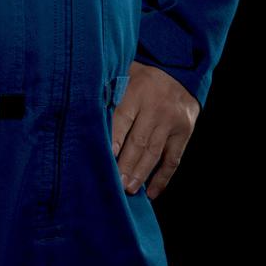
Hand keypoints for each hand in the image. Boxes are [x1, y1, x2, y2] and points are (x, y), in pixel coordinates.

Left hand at [111, 62, 199, 197]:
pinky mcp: (184, 134)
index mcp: (137, 92)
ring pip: (155, 152)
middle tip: (116, 183)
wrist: (180, 73)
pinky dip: (163, 178)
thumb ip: (108, 91)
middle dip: (126, 164)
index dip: (113, 139)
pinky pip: (173, 159)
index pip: (122, 118)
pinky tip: (153, 192)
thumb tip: (81, 110)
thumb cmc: (141, 77)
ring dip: (142, 173)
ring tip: (130, 189)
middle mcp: (156, 109)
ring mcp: (172, 123)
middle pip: (139, 141)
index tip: (105, 156)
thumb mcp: (124, 74)